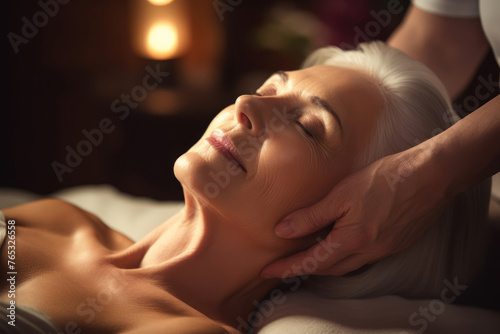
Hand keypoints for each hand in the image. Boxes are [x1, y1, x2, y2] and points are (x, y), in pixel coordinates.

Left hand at [261, 147, 448, 277]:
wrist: (431, 175)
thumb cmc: (386, 178)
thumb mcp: (342, 194)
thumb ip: (311, 216)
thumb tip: (283, 231)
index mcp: (352, 240)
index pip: (311, 261)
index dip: (287, 268)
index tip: (267, 271)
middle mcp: (367, 252)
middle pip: (327, 269)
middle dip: (302, 270)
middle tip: (282, 266)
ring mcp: (383, 250)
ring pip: (344, 265)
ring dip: (322, 265)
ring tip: (305, 257)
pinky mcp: (394, 244)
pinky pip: (360, 258)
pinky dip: (342, 256)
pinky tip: (337, 244)